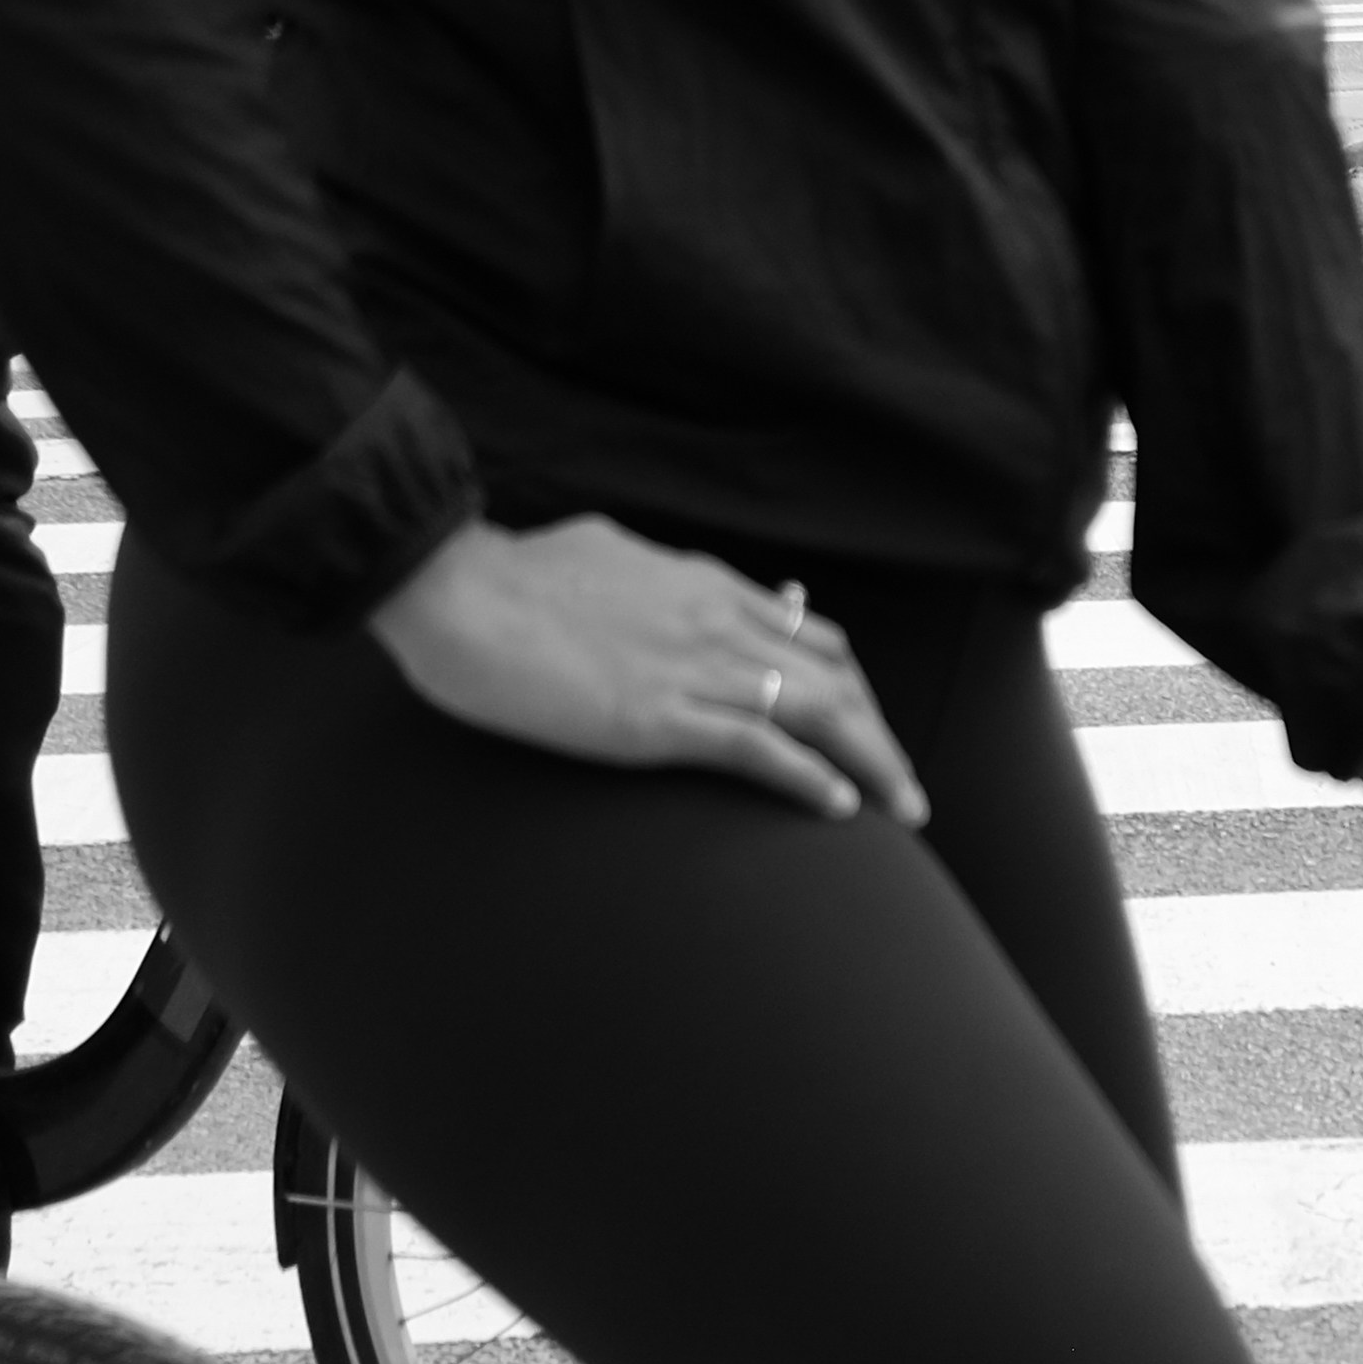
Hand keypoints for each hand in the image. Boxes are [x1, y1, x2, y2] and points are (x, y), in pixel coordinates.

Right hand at [365, 515, 923, 824]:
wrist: (457, 591)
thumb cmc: (511, 578)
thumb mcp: (607, 554)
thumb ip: (654, 574)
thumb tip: (665, 574)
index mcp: (705, 584)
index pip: (812, 633)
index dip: (854, 685)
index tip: (870, 725)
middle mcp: (717, 621)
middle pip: (837, 675)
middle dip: (881, 733)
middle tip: (905, 786)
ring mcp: (691, 670)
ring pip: (817, 712)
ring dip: (871, 764)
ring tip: (902, 809)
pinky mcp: (657, 718)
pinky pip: (757, 749)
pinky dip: (807, 778)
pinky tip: (839, 810)